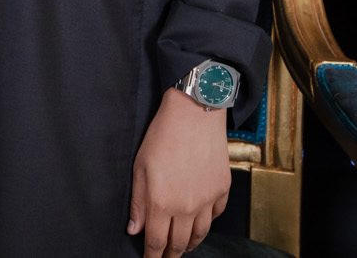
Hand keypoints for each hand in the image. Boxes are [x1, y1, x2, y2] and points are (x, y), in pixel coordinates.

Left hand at [127, 87, 230, 257]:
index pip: (156, 242)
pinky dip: (207, 222)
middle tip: (166, 256)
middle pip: (179, 243)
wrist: (194, 113)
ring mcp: (207, 200)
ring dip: (190, 243)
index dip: (152, 256)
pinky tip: (201, 221)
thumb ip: (138, 202)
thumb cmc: (163, 135)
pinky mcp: (222, 190)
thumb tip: (134, 229)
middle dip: (171, 254)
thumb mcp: (140, 167)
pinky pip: (216, 215)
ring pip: (200, 234)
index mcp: (162, 203)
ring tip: (183, 246)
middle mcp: (187, 207)